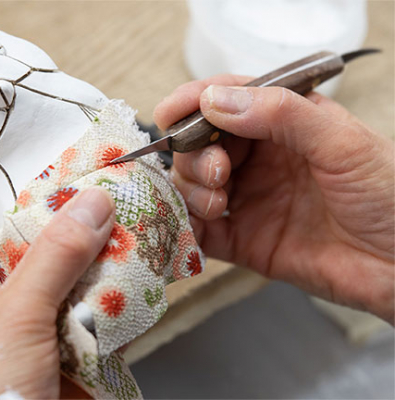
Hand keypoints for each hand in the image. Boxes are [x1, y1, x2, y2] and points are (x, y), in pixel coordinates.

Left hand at [0, 169, 114, 397]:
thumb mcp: (15, 316)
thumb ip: (51, 260)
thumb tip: (89, 205)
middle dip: (18, 213)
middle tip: (45, 176)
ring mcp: (27, 329)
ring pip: (49, 275)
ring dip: (74, 250)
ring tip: (98, 211)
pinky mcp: (62, 348)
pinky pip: (83, 307)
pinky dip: (104, 289)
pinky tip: (126, 268)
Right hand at [154, 75, 393, 322]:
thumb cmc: (389, 197)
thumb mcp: (342, 142)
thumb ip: (280, 115)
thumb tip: (214, 100)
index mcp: (285, 125)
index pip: (227, 101)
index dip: (193, 103)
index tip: (169, 113)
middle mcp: (260, 160)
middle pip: (200, 145)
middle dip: (194, 155)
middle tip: (217, 172)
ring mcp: (250, 201)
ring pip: (193, 185)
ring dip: (191, 190)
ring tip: (216, 201)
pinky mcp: (244, 242)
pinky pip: (201, 232)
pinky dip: (186, 228)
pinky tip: (193, 226)